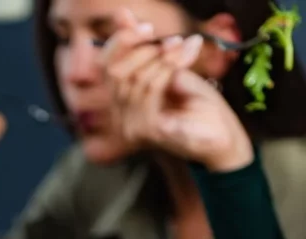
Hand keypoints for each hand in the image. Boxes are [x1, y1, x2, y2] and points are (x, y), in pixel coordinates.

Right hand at [103, 9, 252, 171]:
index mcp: (123, 102)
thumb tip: (122, 14)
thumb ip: (146, 46)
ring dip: (163, 56)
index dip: (119, 41)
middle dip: (143, 48)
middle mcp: (121, 117)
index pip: (105, 68)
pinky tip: (188, 53)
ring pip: (134, 79)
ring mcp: (132, 126)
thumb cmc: (198, 106)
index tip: (146, 26)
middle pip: (113, 73)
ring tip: (185, 45)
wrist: (222, 136)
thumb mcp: (170, 68)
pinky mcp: (148, 130)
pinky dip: (170, 66)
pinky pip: (150, 90)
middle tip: (173, 40)